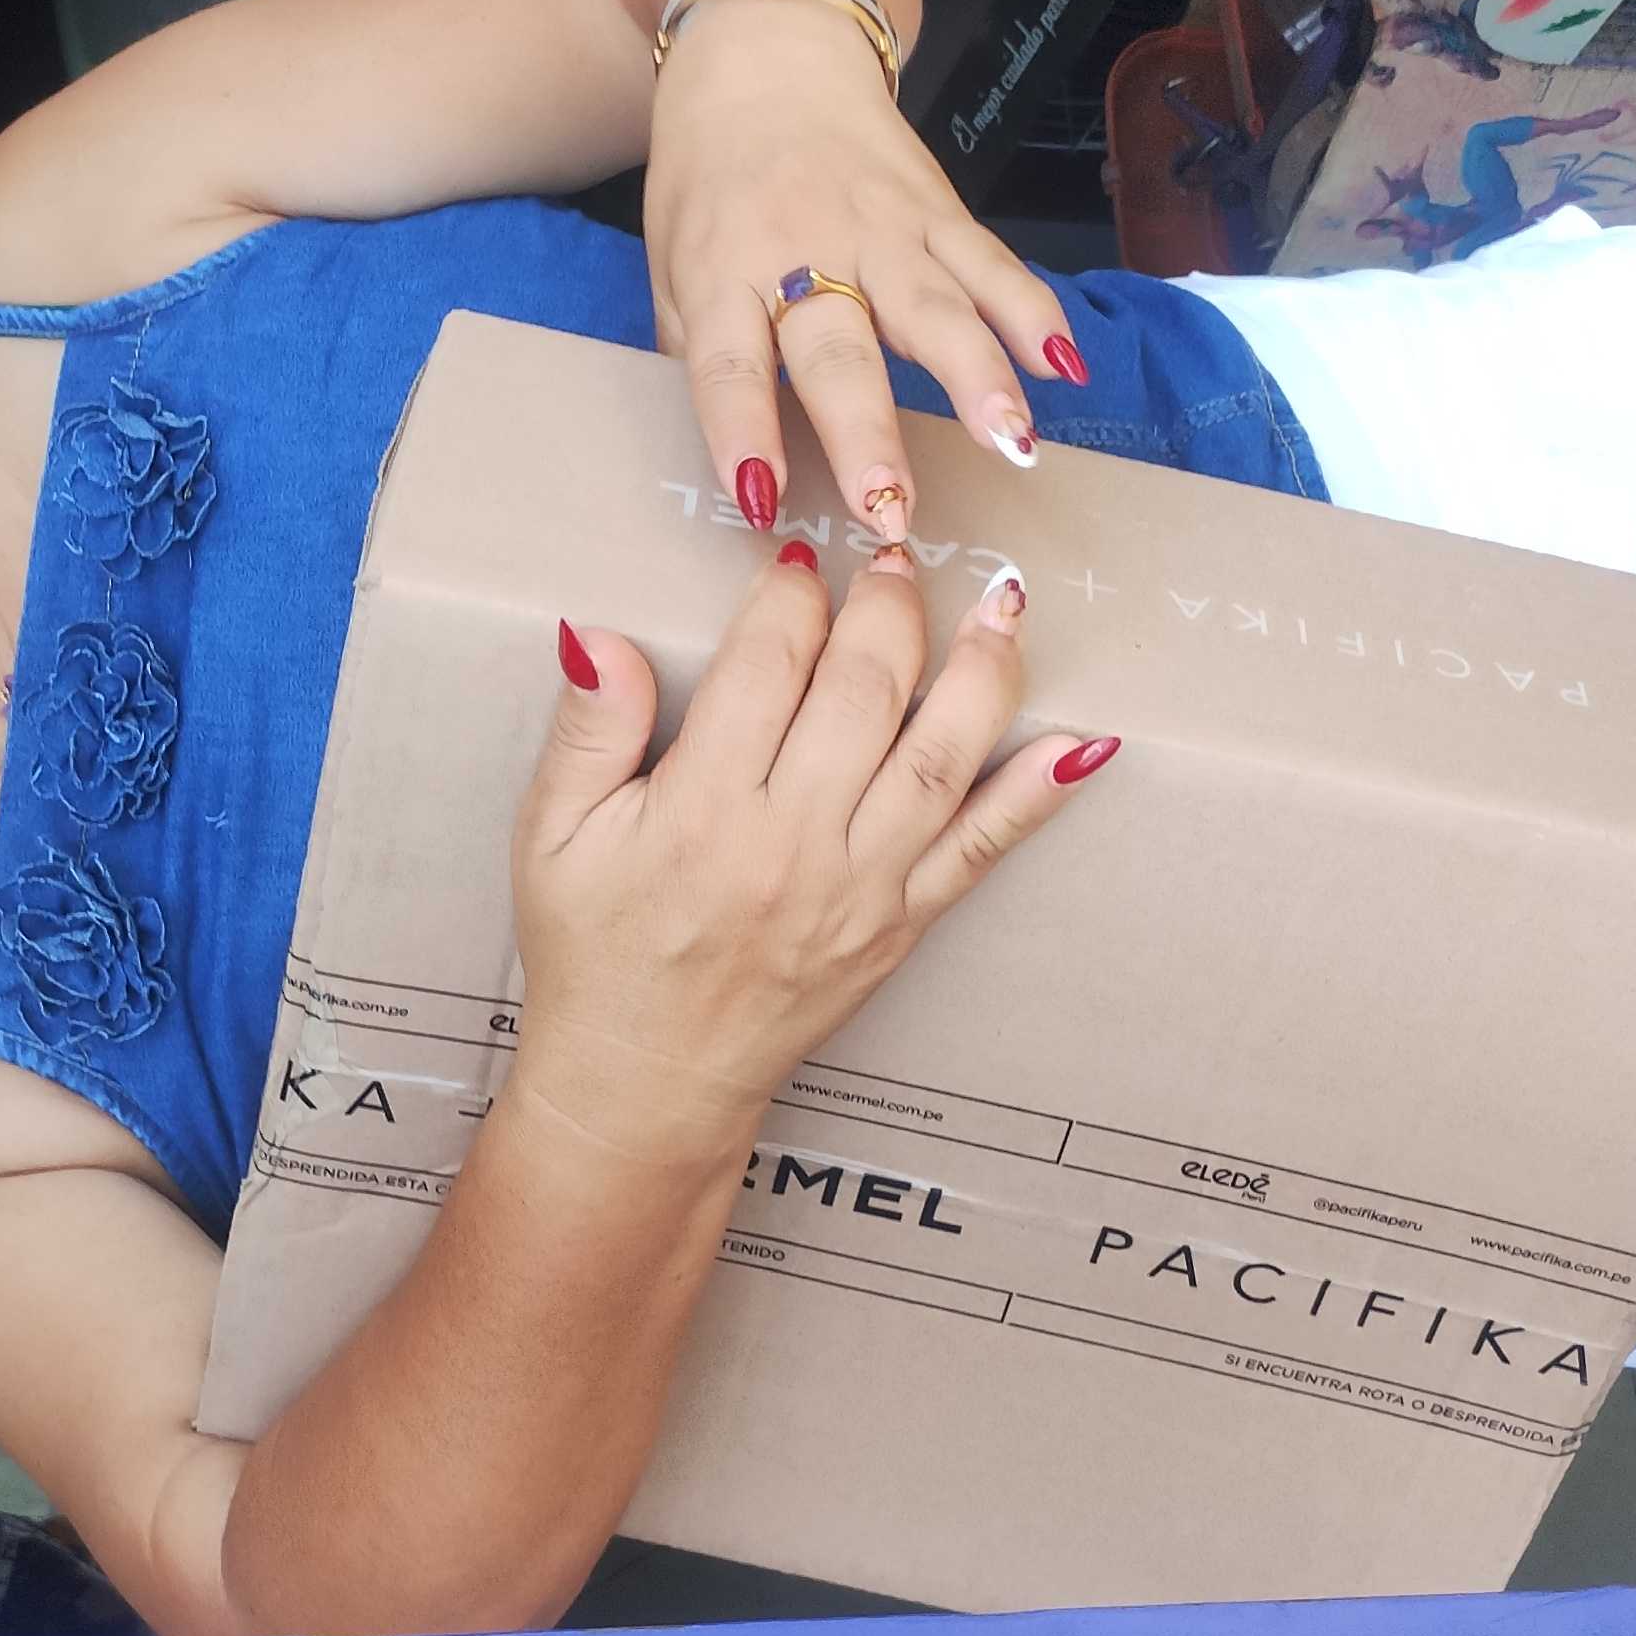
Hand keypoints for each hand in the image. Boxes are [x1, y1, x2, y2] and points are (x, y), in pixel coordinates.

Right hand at [506, 539, 1115, 1170]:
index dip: (789, 595)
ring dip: (982, 672)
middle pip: (865, 694)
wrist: (646, 1082)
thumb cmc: (596, 953)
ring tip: (1003, 601)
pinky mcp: (901, 924)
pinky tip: (1083, 746)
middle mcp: (793, 844)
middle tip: (894, 552)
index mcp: (703, 811)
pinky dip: (1036, 796)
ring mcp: (860, 887)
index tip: (796, 555)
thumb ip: (587, 730)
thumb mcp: (551, 836)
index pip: (768, 667)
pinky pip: (982, 850)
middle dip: (889, 608)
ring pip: (939, 758)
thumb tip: (603, 635)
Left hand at [643, 0, 1080, 547]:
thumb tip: (726, 453)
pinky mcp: (937, 211)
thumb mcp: (669, 261)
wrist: (767, 52)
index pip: (727, 362)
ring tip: (1013, 442)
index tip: (758, 499)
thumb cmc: (710, 176)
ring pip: (934, 310)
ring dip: (977, 378)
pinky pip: (990, 267)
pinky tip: (1066, 363)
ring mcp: (880, 231)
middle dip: (867, 434)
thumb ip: (695, 352)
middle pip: (838, 352)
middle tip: (891, 505)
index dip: (742, 431)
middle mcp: (804, 252)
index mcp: (721, 270)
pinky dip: (1032, 312)